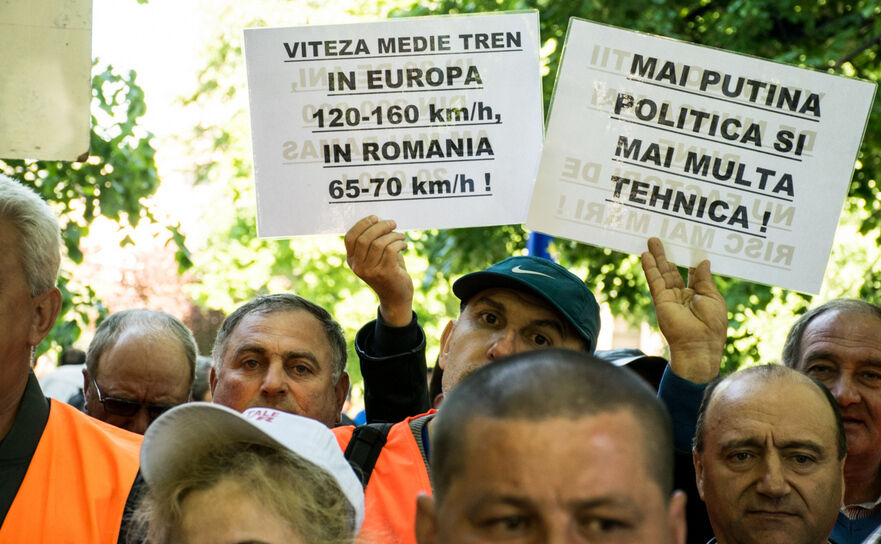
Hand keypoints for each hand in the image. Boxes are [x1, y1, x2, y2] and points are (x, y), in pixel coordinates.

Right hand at [345, 215, 413, 326]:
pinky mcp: (384, 273)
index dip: (361, 224)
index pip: (350, 238)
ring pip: (379, 243)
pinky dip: (399, 243)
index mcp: (352, 260)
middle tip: (392, 223)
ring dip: (393, 235)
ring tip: (401, 236)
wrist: (396, 297)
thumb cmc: (387, 271)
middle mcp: (358, 266)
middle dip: (380, 226)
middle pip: (364, 238)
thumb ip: (373, 241)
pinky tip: (404, 245)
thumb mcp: (375, 257)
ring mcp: (370, 271)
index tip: (375, 218)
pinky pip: (391, 250)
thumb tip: (380, 220)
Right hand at [641, 237, 726, 382]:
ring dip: (656, 257)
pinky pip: (654, 281)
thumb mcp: (712, 297)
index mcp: (698, 295)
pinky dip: (650, 268)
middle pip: (673, 270)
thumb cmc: (712, 324)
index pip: (691, 273)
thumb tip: (704, 261)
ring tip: (652, 240)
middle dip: (668, 255)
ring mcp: (670, 297)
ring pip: (662, 273)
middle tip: (662, 239)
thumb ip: (704, 279)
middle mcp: (682, 295)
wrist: (699, 345)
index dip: (689, 259)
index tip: (687, 244)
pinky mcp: (661, 300)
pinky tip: (646, 256)